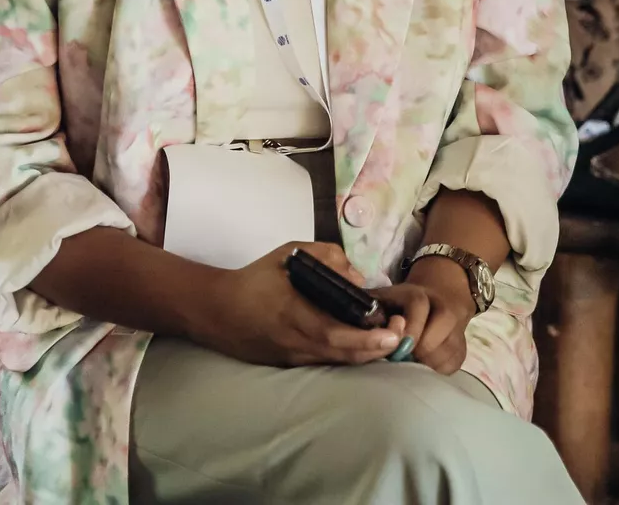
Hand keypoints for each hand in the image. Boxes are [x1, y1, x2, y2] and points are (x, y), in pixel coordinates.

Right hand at [190, 242, 404, 368]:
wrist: (217, 310)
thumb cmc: (255, 280)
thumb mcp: (288, 255)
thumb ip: (326, 256)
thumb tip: (357, 277)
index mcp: (293, 315)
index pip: (335, 335)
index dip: (366, 338)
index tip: (392, 332)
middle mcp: (295, 342)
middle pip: (343, 355)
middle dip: (376, 350)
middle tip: (401, 338)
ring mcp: (292, 358)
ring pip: (336, 363)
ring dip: (365, 356)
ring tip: (390, 342)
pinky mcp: (289, 364)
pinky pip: (325, 363)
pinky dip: (347, 357)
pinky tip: (364, 348)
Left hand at [375, 256, 476, 374]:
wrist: (431, 302)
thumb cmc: (393, 309)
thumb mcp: (377, 304)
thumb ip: (366, 314)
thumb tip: (354, 331)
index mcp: (414, 293)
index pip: (418, 303)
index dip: (410, 326)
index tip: (398, 347)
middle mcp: (440, 303)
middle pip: (443, 320)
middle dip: (423, 346)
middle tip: (406, 361)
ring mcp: (454, 323)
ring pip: (451, 343)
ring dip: (431, 361)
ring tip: (413, 369)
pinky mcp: (460, 343)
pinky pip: (456, 360)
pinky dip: (440, 369)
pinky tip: (424, 371)